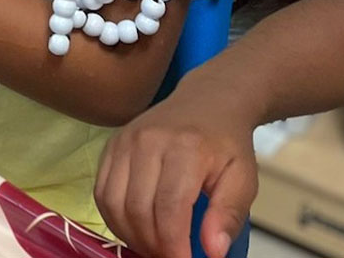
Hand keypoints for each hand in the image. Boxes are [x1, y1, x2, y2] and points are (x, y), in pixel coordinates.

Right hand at [95, 80, 256, 257]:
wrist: (206, 101)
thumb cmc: (226, 143)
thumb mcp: (243, 179)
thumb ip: (228, 215)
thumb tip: (212, 251)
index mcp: (185, 149)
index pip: (169, 207)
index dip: (173, 245)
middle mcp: (147, 141)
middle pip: (137, 207)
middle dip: (151, 245)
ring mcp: (124, 141)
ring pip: (112, 201)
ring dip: (129, 235)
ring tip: (152, 247)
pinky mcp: (111, 145)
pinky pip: (101, 190)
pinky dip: (113, 218)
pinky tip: (134, 228)